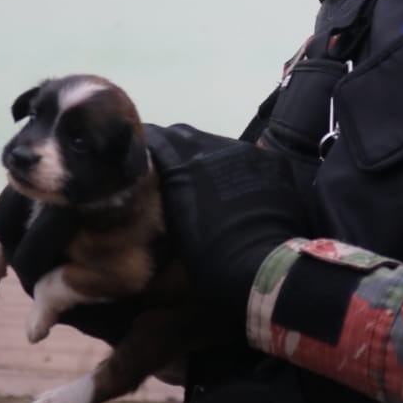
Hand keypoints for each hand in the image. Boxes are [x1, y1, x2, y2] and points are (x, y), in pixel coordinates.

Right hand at [150, 125, 308, 334]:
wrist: (267, 266)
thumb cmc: (211, 263)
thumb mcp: (167, 249)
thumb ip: (148, 231)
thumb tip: (130, 243)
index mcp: (182, 163)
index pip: (155, 138)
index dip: (145, 146)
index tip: (139, 157)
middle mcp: (213, 147)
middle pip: (185, 136)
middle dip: (174, 150)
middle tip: (171, 173)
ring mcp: (246, 151)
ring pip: (217, 144)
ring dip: (207, 158)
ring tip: (206, 182)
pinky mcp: (272, 160)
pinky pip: (246, 156)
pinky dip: (237, 166)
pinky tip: (238, 189)